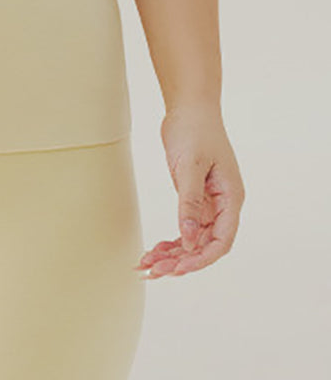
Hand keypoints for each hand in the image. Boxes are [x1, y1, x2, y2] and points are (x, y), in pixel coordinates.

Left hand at [136, 103, 244, 278]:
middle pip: (205, 244)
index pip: (222, 239)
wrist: (189, 107)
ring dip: (172, 254)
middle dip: (181, 260)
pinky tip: (153, 250)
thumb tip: (187, 239)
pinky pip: (184, 227)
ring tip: (147, 265)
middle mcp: (223, 204)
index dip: (201, 258)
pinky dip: (170, 240)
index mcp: (231, 198)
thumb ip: (190, 202)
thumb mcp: (191, 166)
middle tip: (154, 271)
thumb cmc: (194, 131)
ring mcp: (208, 203)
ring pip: (192, 239)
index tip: (178, 268)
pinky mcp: (194, 198)